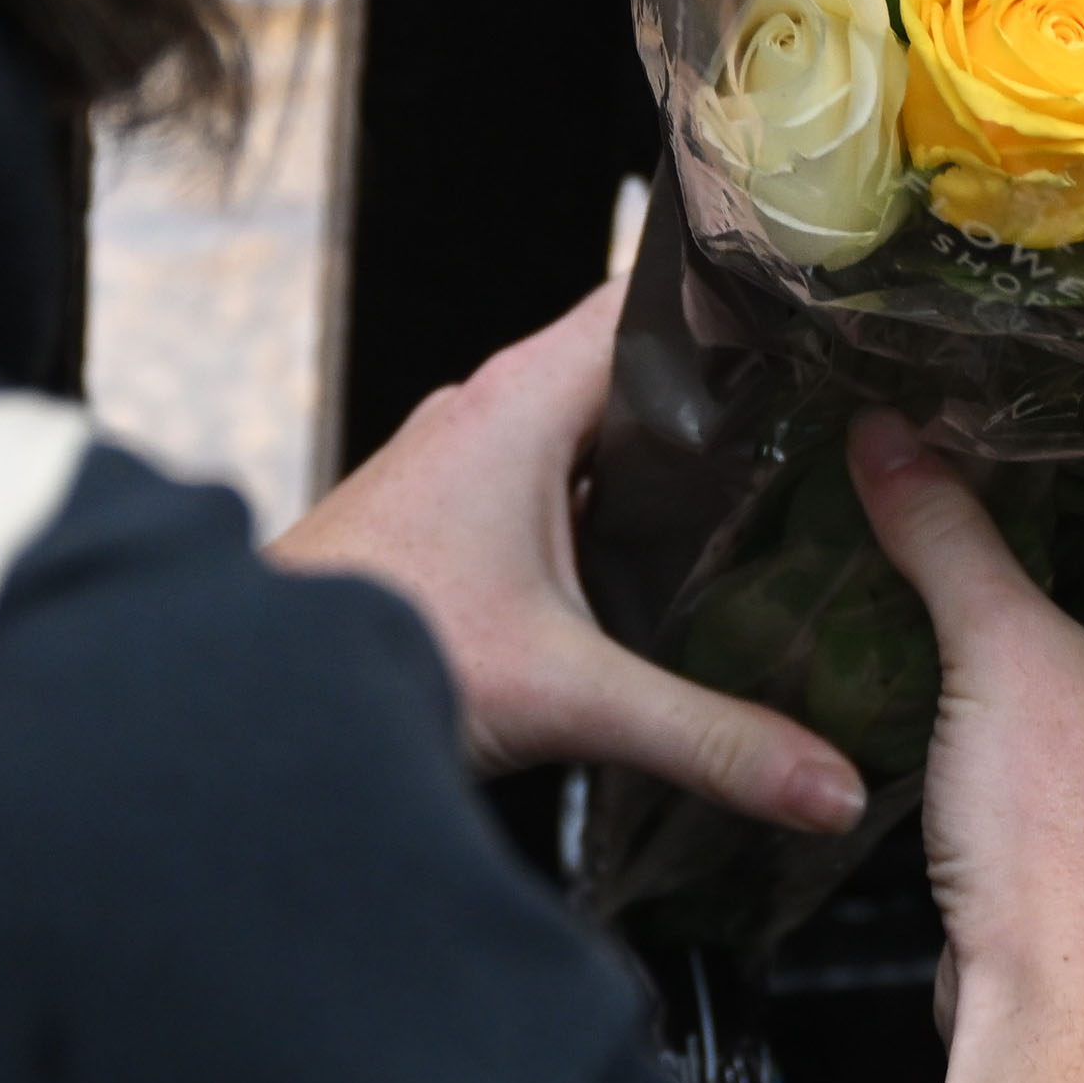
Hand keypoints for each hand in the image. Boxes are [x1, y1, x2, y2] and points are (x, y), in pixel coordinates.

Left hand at [268, 275, 869, 833]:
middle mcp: (490, 412)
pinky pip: (556, 479)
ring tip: (773, 487)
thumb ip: (711, 737)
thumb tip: (828, 783)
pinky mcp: (450, 515)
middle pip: (637, 368)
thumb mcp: (571, 695)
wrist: (253, 700)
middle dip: (728, 395)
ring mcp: (464, 461)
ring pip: (594, 429)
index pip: (653, 299)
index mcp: (521, 402)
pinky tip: (664, 561)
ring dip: (669, 457)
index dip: (741, 305)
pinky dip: (615, 505)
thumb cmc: (378, 651)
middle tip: (829, 422)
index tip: (824, 326)